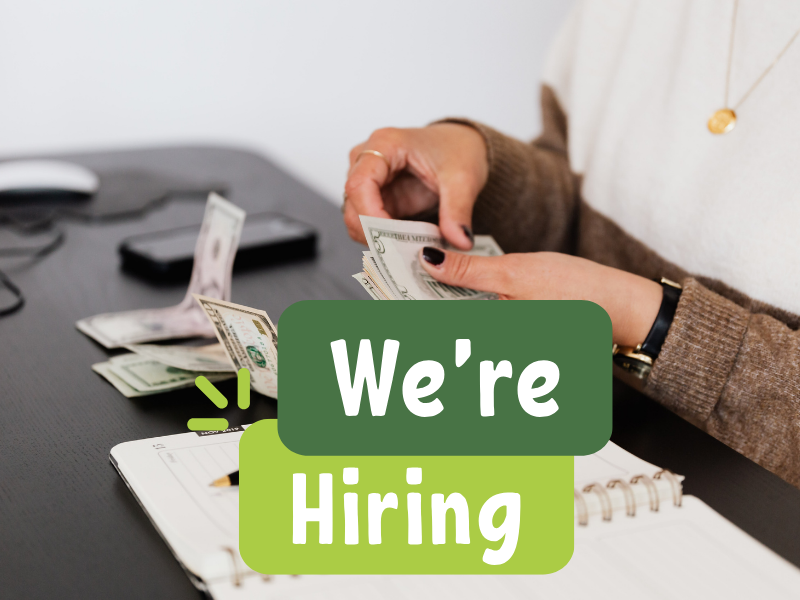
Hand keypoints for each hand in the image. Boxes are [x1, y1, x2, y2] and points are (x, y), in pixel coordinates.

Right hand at [343, 123, 488, 249]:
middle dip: (374, 233)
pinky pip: (369, 225)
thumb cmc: (457, 149)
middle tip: (404, 252)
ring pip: (356, 219)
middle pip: (352, 205)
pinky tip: (406, 244)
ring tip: (409, 249)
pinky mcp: (376, 198)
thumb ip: (458, 210)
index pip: (359, 184)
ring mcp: (369, 180)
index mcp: (385, 144)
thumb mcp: (463, 179)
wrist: (462, 146)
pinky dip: (384, 239)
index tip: (392, 238)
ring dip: (378, 239)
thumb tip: (460, 241)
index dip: (370, 216)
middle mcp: (368, 160)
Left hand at [418, 248, 662, 346]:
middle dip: (420, 309)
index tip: (387, 289)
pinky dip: (464, 310)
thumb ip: (469, 271)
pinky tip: (454, 292)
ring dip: (440, 308)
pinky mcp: (513, 345)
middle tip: (398, 280)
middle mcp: (496, 356)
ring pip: (459, 335)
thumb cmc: (577, 290)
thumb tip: (428, 259)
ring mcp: (505, 355)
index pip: (437, 331)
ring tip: (423, 281)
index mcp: (494, 340)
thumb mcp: (517, 272)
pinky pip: (479, 333)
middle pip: (445, 336)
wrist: (621, 309)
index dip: (408, 311)